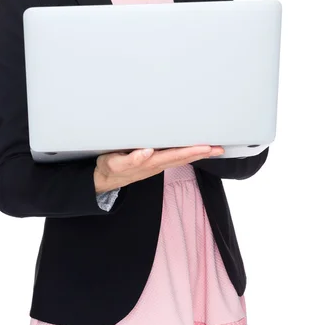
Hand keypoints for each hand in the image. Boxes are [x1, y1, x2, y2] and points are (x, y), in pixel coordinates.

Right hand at [94, 145, 224, 193]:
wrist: (104, 178)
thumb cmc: (110, 167)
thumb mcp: (115, 162)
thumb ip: (131, 158)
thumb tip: (147, 152)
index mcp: (150, 162)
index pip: (176, 155)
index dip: (192, 151)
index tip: (206, 146)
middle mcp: (157, 164)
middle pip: (183, 157)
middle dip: (202, 152)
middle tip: (219, 148)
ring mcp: (156, 164)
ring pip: (181, 158)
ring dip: (197, 153)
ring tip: (213, 149)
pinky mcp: (154, 162)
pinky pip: (174, 157)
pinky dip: (187, 153)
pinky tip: (196, 151)